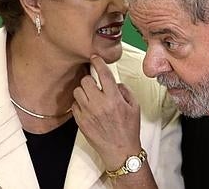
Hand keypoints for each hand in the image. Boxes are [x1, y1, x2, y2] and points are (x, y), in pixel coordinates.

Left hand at [71, 55, 141, 169]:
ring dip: (84, 91)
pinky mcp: (81, 121)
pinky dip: (79, 103)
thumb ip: (124, 91)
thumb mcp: (134, 107)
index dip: (98, 62)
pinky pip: (74, 105)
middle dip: (90, 80)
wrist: (120, 151)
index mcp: (114, 98)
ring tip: (91, 97)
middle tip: (95, 84)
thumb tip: (114, 83)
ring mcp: (88, 113)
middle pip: (86, 80)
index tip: (95, 58)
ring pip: (78, 91)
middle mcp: (99, 104)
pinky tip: (87, 108)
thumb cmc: (129, 130)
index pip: (103, 74)